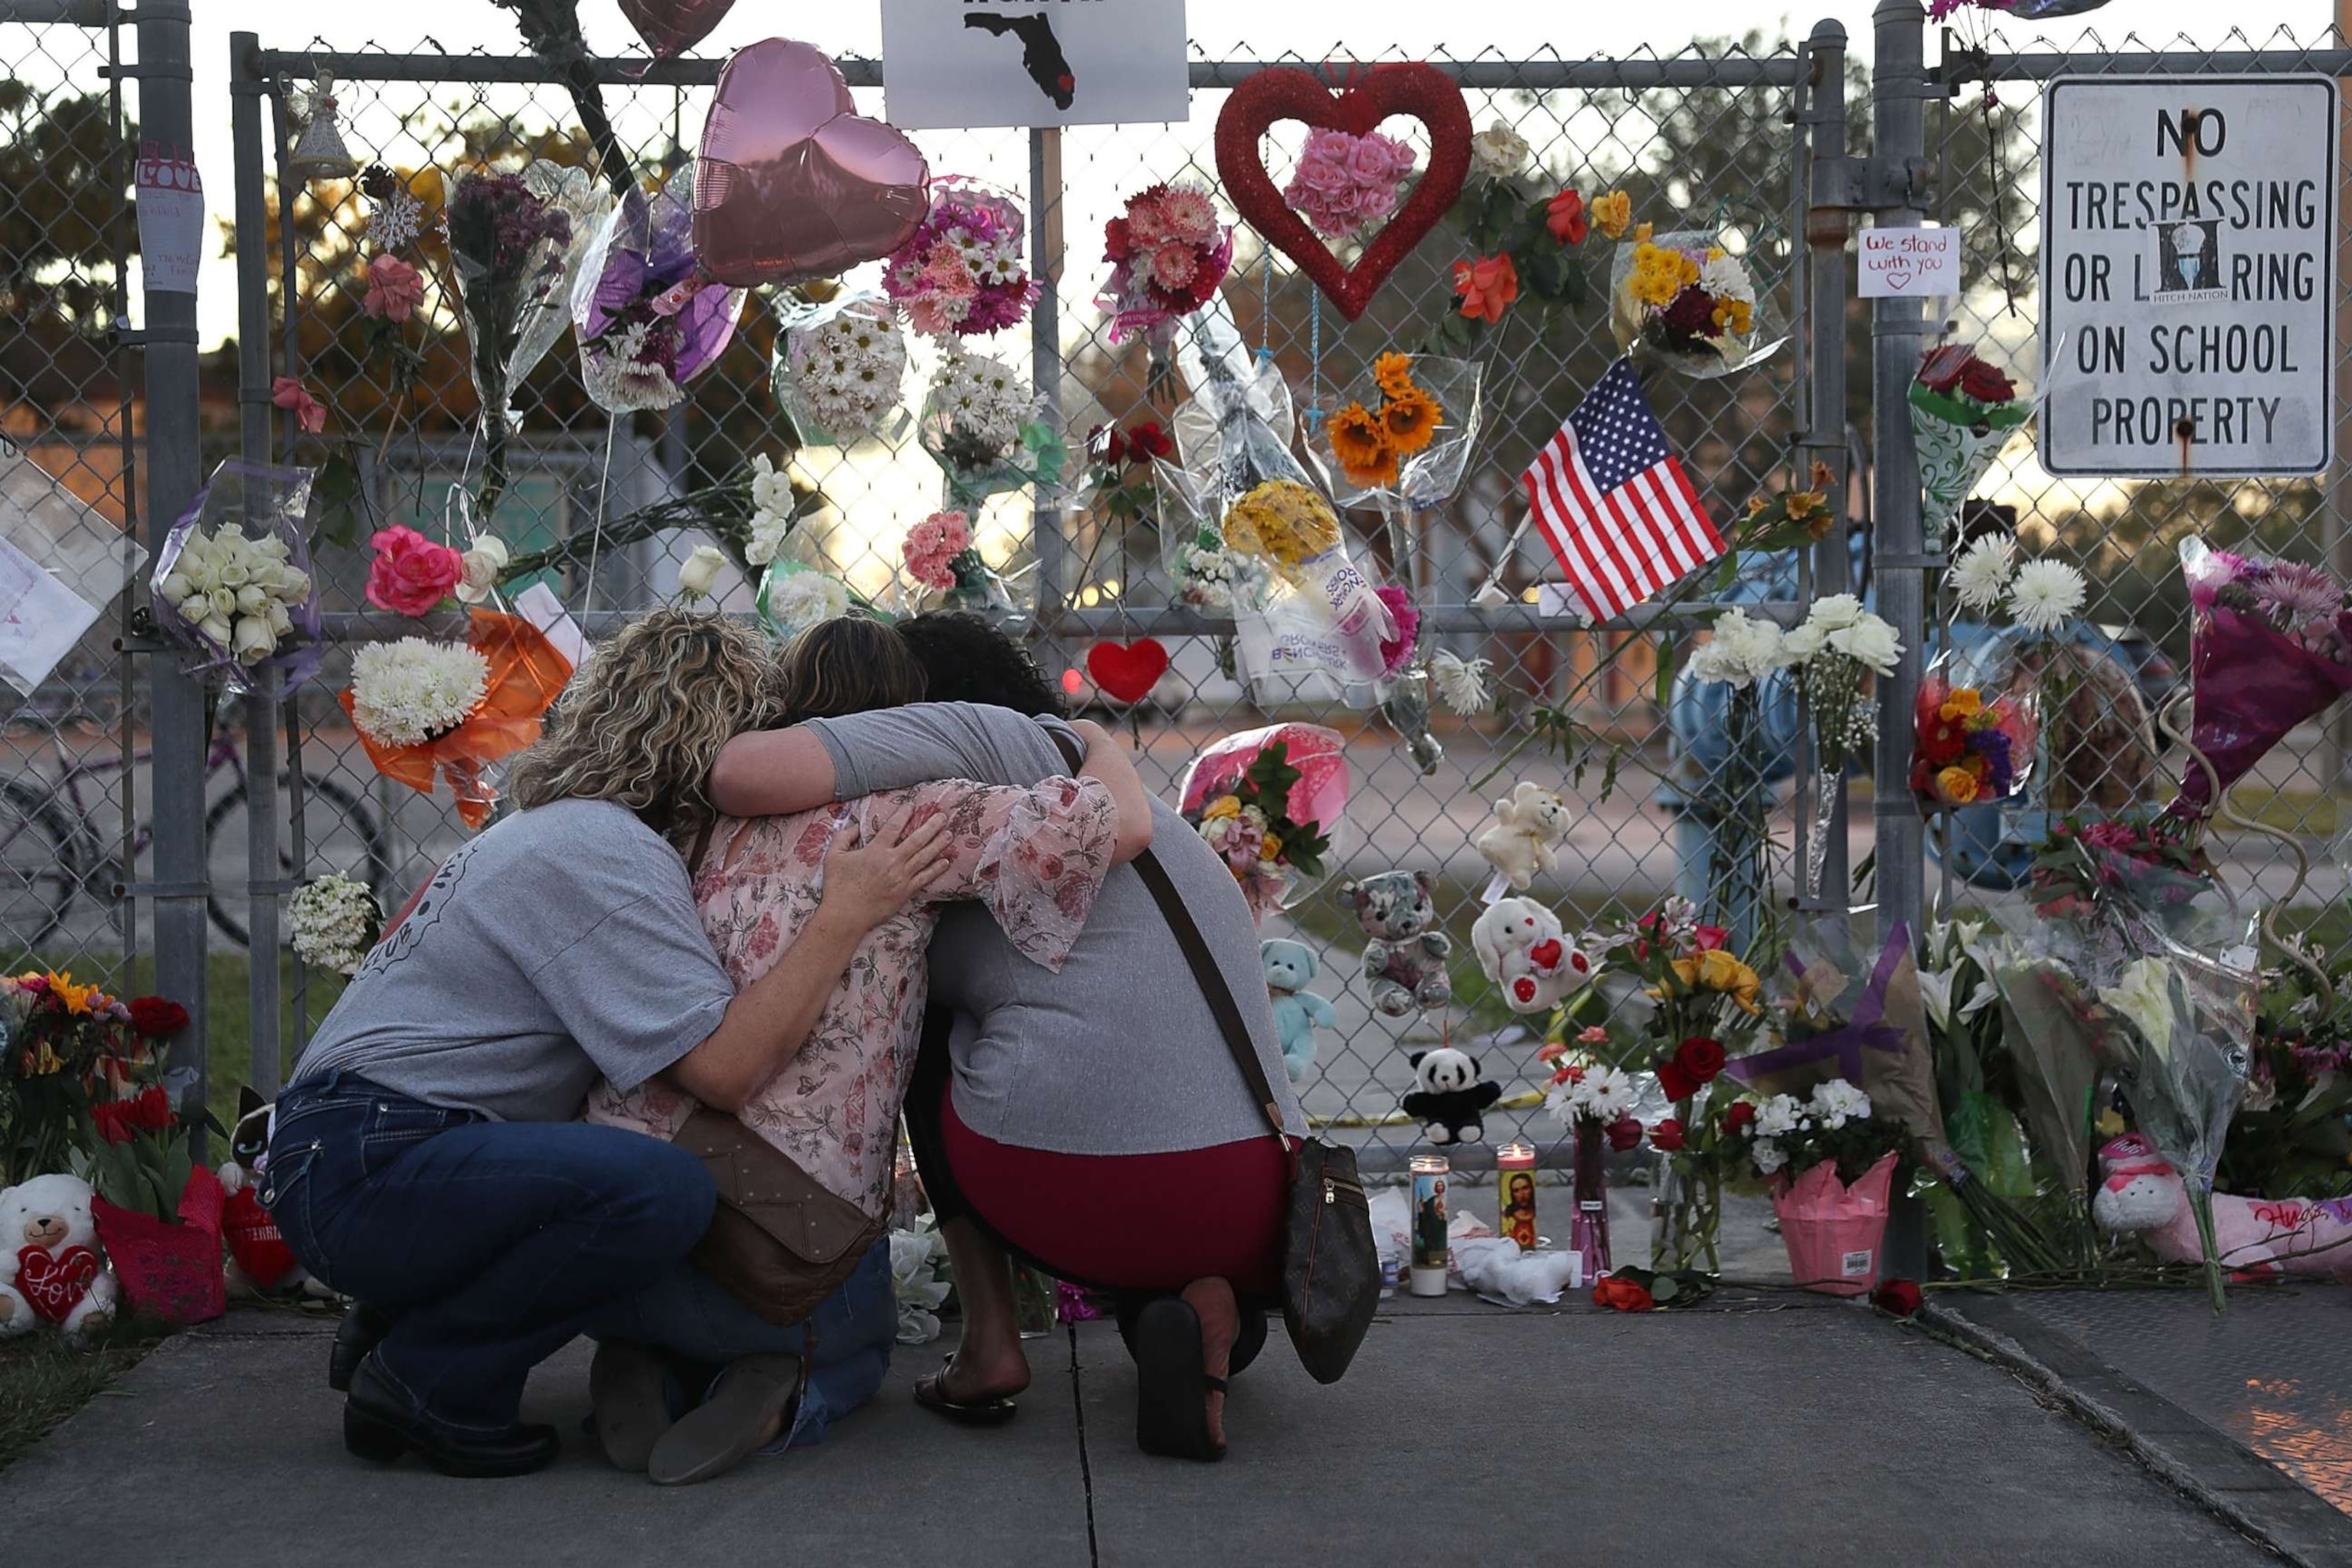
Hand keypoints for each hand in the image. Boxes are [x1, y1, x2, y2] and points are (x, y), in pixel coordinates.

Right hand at [818, 811, 954, 929]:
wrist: (845, 915)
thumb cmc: (838, 886)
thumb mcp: (833, 856)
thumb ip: (844, 837)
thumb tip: (855, 826)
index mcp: (875, 850)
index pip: (894, 826)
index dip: (904, 814)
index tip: (912, 805)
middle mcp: (892, 862)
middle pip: (917, 840)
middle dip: (932, 826)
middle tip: (943, 816)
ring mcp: (901, 877)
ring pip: (925, 857)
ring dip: (938, 844)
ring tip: (949, 834)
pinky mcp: (905, 892)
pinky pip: (925, 878)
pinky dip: (936, 869)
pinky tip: (945, 862)